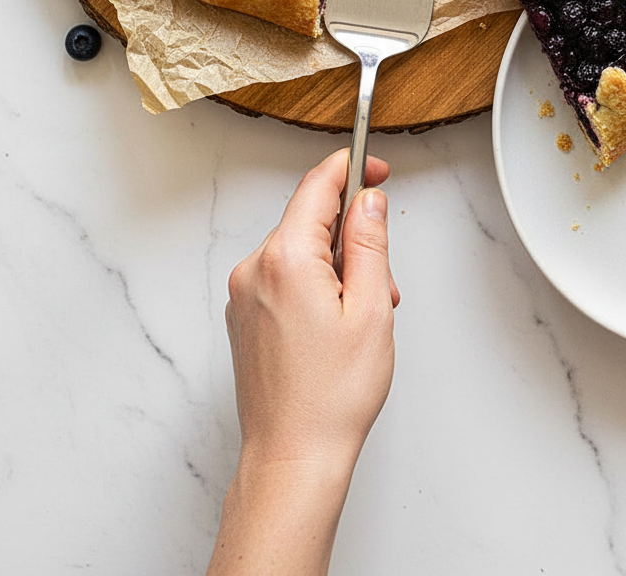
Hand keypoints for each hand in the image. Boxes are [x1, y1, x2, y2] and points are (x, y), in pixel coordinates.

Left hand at [207, 148, 397, 575]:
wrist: (292, 458)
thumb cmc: (331, 398)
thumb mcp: (371, 308)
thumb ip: (369, 242)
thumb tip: (368, 200)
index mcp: (286, 259)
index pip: (318, 184)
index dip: (352, 167)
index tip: (377, 167)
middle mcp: (255, 269)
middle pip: (309, 220)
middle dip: (352, 237)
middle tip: (381, 280)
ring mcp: (244, 295)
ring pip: (299, 252)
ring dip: (336, 267)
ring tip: (361, 319)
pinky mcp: (244, 317)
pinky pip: (284, 278)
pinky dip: (314, 287)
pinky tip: (335, 328)